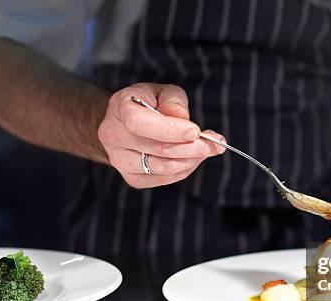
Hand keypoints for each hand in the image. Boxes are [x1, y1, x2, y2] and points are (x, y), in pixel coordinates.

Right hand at [98, 83, 225, 187]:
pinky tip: (192, 158)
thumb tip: (182, 119)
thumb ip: (174, 102)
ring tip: (208, 149)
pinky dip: (184, 169)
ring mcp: (119, 160)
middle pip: (158, 149)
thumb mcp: (163, 92)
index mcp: (119, 107)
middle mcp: (113, 135)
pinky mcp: (131, 177)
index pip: (139, 123)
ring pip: (163, 167)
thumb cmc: (148, 104)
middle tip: (216, 143)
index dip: (170, 130)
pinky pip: (164, 179)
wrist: (125, 123)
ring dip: (192, 160)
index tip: (195, 132)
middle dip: (193, 147)